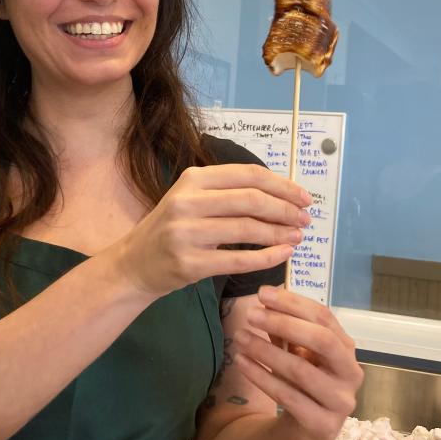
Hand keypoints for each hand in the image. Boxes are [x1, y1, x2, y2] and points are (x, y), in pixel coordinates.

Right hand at [117, 164, 310, 297]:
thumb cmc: (173, 228)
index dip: (282, 185)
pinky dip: (266, 257)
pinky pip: (238, 260)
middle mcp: (187, 202)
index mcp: (193, 179)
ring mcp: (186, 233)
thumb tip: (283, 193)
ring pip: (247, 229)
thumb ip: (229, 192)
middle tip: (305, 219)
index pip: (248, 175)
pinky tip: (283, 254)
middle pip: (250, 200)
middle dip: (285, 209)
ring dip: (279, 233)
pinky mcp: (189, 264)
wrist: (134, 263)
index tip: (304, 197)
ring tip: (297, 236)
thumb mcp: (193, 199)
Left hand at [234, 286, 363, 439]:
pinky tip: (241, 363)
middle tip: (252, 315)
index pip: (323, 317)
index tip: (263, 293)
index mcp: (346, 347)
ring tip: (240, 338)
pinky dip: (261, 377)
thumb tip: (265, 300)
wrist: (308, 431)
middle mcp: (350, 372)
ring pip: (300, 370)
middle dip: (284, 323)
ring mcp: (340, 400)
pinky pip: (288, 397)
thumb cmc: (303, 383)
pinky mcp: (323, 424)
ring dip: (265, 351)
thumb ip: (285, 329)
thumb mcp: (296, 353)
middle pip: (321, 340)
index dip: (293, 303)